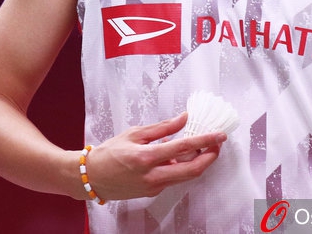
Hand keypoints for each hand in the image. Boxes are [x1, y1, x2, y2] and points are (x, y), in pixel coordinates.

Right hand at [84, 113, 226, 200]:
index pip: (184, 148)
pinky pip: (173, 179)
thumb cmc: (109, 153)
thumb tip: (184, 119)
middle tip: (217, 145)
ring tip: (200, 146)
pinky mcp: (152, 192)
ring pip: (184, 177)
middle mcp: (152, 176)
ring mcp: (153, 187)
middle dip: (209, 158)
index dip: (205, 141)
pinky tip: (178, 156)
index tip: (219, 135)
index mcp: (146, 157)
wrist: (92, 178)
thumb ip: (162, 128)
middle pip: (192, 171)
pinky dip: (180, 167)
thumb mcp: (135, 133)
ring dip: (197, 162)